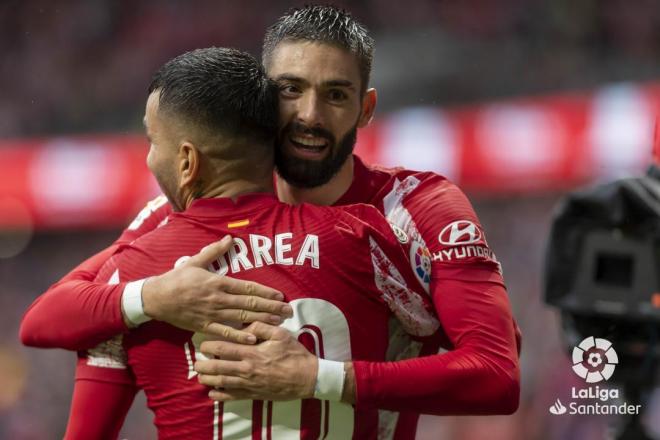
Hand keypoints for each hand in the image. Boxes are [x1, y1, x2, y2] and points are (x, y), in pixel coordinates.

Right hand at [140, 236, 292, 343]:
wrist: (156, 298)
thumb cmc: (176, 279)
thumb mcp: (195, 261)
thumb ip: (214, 250)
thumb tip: (229, 238)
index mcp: (218, 282)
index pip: (248, 287)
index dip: (266, 292)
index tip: (280, 296)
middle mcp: (218, 298)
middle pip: (250, 303)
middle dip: (271, 307)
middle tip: (288, 311)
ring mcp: (212, 313)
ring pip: (241, 317)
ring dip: (262, 320)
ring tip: (279, 323)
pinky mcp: (204, 325)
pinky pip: (224, 332)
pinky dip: (239, 336)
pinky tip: (253, 339)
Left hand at [194, 322, 317, 400]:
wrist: (307, 378)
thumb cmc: (293, 354)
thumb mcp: (280, 334)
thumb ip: (261, 326)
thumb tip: (245, 324)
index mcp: (251, 352)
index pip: (223, 348)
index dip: (209, 346)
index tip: (202, 344)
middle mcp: (246, 369)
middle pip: (217, 367)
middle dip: (203, 364)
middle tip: (196, 361)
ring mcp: (249, 383)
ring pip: (221, 382)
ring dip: (208, 379)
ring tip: (201, 376)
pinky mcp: (253, 394)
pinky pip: (232, 396)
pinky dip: (220, 395)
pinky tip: (213, 393)